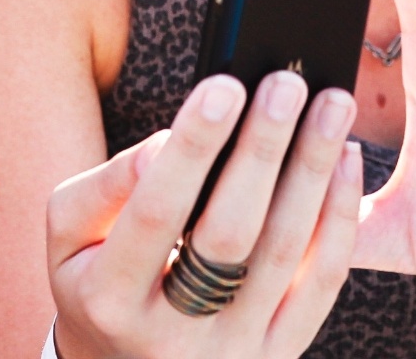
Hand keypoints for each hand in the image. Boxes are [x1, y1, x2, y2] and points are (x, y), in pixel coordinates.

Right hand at [47, 72, 362, 358]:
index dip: (192, 148)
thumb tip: (165, 144)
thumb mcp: (69, 235)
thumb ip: (106, 187)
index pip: (156, 212)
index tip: (224, 85)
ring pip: (284, 255)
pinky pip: (321, 283)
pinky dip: (339, 217)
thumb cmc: (95, 276)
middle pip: (229, 234)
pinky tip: (346, 159)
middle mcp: (172, 336)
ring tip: (333, 106)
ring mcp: (232, 352)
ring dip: (314, 172)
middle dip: (262, 151)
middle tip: (288, 83)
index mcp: (110, 299)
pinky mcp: (278, 354)